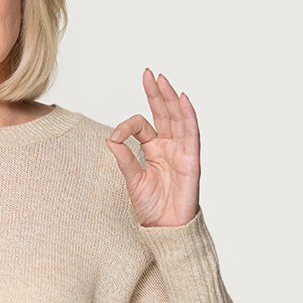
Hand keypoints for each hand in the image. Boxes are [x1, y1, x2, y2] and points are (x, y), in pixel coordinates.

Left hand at [106, 69, 199, 227]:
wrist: (165, 229)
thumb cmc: (151, 207)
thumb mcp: (132, 179)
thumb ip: (124, 158)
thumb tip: (110, 138)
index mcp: (154, 149)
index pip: (142, 125)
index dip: (127, 125)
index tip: (116, 135)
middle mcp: (169, 146)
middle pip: (163, 113)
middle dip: (156, 93)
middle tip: (148, 73)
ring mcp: (182, 152)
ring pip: (177, 118)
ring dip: (170, 98)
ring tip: (162, 80)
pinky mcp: (192, 161)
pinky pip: (192, 134)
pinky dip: (188, 116)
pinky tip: (182, 99)